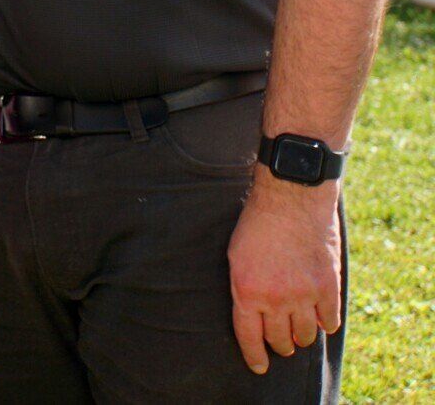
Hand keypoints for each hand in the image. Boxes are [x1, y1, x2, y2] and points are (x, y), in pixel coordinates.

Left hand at [227, 173, 341, 374]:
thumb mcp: (236, 256)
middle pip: (280, 340)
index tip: (259, 367)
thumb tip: (252, 314)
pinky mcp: (328, 287)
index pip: (249, 337)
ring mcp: (304, 295)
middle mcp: (276, 298)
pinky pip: (330, 321)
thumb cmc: (257, 224)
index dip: (254, 356)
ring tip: (299, 331)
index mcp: (247, 291)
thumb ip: (245, 288)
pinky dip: (326, 323)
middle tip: (281, 343)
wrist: (291, 199)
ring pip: (306, 336)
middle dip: (280, 345)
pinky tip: (321, 318)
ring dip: (302, 337)